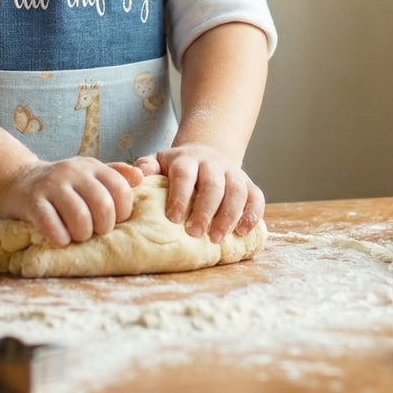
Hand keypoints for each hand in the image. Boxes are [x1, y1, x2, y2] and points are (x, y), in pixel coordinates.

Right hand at [0, 158, 142, 246]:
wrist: (20, 180)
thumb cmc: (63, 184)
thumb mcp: (89, 173)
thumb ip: (116, 175)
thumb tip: (141, 177)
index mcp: (92, 167)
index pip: (120, 189)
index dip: (122, 211)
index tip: (114, 221)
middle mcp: (74, 172)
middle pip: (102, 205)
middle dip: (103, 227)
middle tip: (95, 232)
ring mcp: (52, 185)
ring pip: (79, 218)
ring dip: (82, 235)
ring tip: (77, 236)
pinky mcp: (33, 201)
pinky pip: (51, 225)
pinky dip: (60, 238)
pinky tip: (60, 239)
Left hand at [135, 144, 264, 242]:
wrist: (207, 153)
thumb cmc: (179, 167)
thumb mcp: (160, 161)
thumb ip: (146, 167)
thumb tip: (136, 177)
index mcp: (187, 159)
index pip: (184, 173)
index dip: (180, 195)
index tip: (173, 218)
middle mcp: (212, 163)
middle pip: (213, 184)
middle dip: (204, 210)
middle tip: (194, 233)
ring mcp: (233, 173)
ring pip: (237, 191)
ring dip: (228, 216)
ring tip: (216, 238)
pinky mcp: (249, 184)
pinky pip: (256, 198)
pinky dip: (252, 215)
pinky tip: (242, 232)